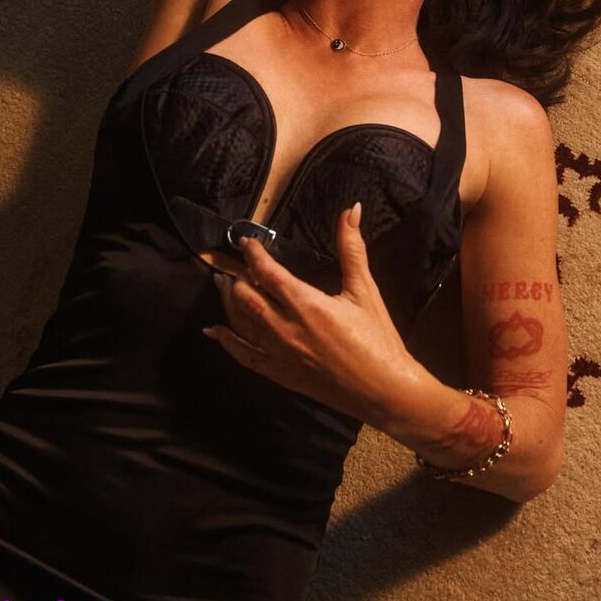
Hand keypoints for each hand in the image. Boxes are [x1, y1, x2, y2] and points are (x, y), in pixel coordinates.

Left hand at [204, 203, 421, 424]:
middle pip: (248, 298)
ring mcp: (280, 355)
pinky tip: (214, 331)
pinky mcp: (281, 375)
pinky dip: (227, 342)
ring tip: (222, 285)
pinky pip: (245, 357)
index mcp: (308, 305)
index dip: (254, 255)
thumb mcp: (365, 290)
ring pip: (242, 324)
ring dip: (228, 303)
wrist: (385, 390)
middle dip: (236, 278)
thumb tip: (351, 209)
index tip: (245, 242)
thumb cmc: (378, 339)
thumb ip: (352, 248)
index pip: (269, 273)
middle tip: (231, 265)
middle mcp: (287, 329)